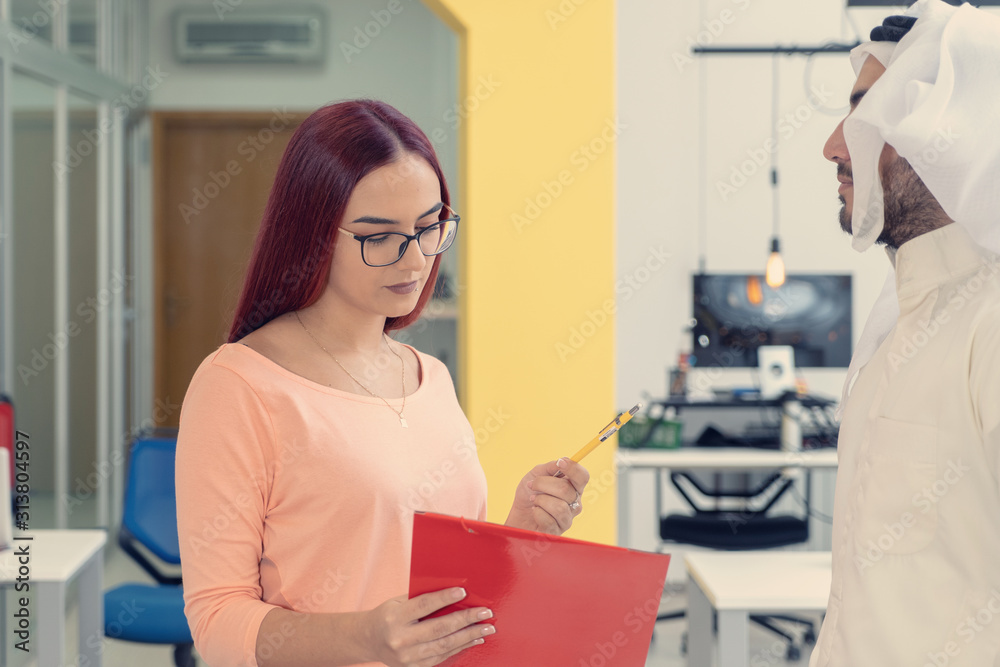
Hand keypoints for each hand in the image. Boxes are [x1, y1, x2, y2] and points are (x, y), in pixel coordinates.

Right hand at [363, 587, 494, 666]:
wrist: (369, 640)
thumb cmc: (389, 615)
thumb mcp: (399, 601)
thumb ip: (422, 599)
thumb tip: (455, 593)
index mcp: (395, 618)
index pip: (424, 606)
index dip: (444, 598)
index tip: (463, 591)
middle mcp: (400, 639)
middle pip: (439, 629)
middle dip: (466, 620)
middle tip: (486, 613)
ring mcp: (407, 658)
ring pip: (444, 646)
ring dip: (469, 636)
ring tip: (487, 628)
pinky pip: (442, 657)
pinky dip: (460, 647)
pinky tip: (474, 639)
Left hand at [505, 457, 589, 534]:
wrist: (518, 515)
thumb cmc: (529, 494)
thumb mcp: (536, 474)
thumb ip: (550, 467)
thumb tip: (561, 461)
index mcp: (572, 487)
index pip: (583, 477)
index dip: (573, 468)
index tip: (560, 463)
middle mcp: (574, 503)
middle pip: (566, 489)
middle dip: (543, 484)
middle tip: (532, 485)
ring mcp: (567, 519)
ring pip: (559, 507)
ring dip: (540, 500)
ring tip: (533, 501)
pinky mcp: (557, 532)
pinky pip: (548, 520)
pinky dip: (536, 513)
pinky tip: (535, 512)